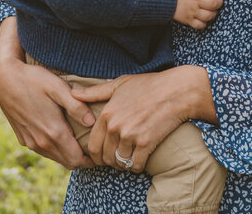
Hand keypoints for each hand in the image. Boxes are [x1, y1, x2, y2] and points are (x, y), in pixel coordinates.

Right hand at [0, 20, 95, 167]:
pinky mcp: (23, 138)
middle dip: (83, 160)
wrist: (5, 79)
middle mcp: (41, 142)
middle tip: (96, 149)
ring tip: (82, 144)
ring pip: (55, 157)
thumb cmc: (34, 80)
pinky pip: (43, 151)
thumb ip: (76, 106)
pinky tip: (62, 136)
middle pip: (67, 162)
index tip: (101, 152)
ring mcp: (30, 142)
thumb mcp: (58, 88)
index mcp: (53, 132)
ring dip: (68, 155)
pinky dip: (55, 149)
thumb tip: (92, 122)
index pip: (76, 159)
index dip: (91, 160)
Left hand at [74, 65, 214, 171]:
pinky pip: (136, 165)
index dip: (96, 155)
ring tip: (129, 160)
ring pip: (120, 162)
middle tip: (117, 160)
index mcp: (107, 114)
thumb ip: (95, 92)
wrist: (177, 90)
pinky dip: (137, 166)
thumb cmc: (150, 85)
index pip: (92, 145)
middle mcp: (116, 126)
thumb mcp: (120, 84)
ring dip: (124, 164)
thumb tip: (73, 93)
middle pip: (105, 157)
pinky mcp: (146, 143)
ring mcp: (131, 136)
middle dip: (110, 161)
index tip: (103, 157)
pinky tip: (140, 161)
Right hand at [173, 0, 225, 28]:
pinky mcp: (187, 20)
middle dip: (219, 2)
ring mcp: (192, 12)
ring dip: (214, 13)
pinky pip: (200, 25)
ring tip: (213, 10)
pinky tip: (204, 19)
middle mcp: (196, 1)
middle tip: (219, 1)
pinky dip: (204, 23)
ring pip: (209, 16)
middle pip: (214, 4)